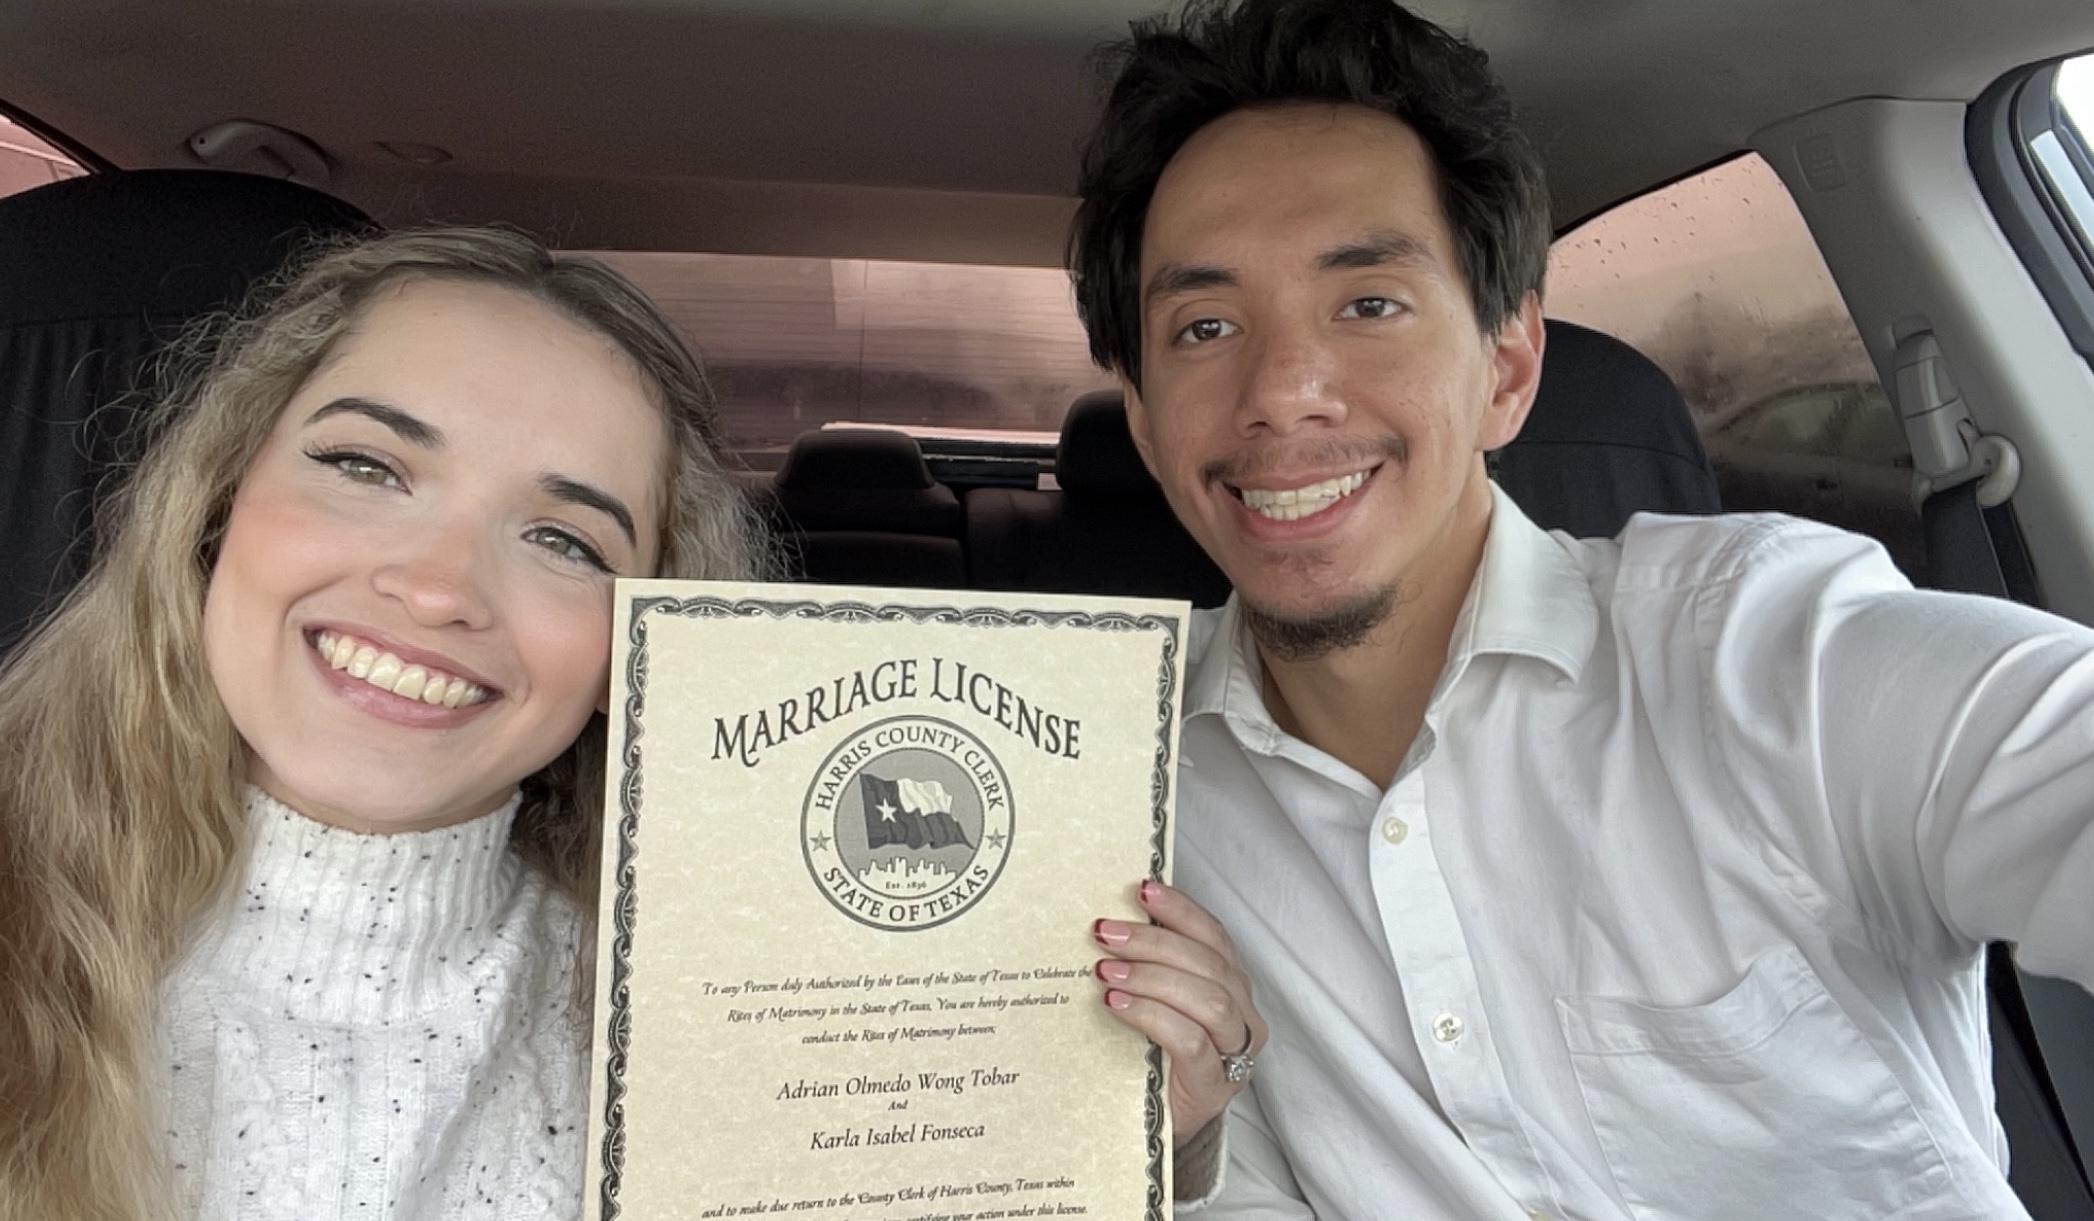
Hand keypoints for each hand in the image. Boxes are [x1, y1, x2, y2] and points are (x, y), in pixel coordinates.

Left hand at [1093, 879, 1265, 1148]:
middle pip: (1209, 962)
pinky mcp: (1215, 1084)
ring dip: (1153, 976)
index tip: (1142, 890)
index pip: (1213, 935)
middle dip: (1154, 941)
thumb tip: (1109, 921)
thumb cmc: (1153, 1055)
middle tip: (1106, 933)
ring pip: (1208, 999)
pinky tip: (1117, 1003)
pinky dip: (1152, 1014)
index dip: (1181, 909)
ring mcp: (1234, 1050)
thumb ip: (1149, 966)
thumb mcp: (1154, 1001)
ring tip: (1106, 970)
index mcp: (1231, 983)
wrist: (1155, 1124)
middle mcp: (1243, 1013)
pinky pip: (1191, 1040)